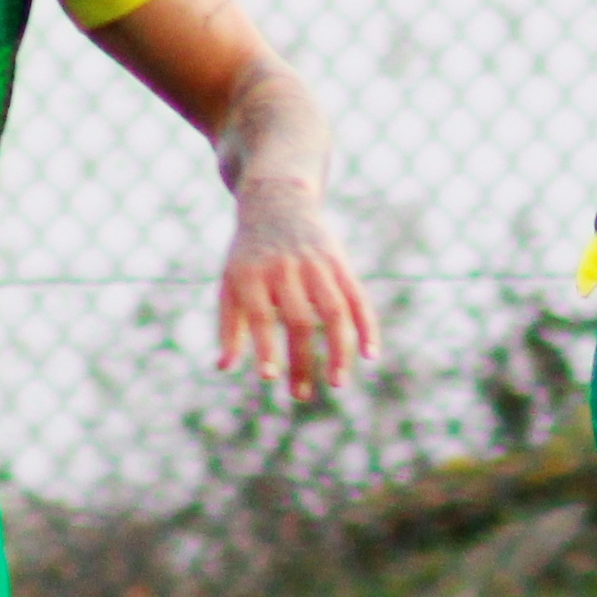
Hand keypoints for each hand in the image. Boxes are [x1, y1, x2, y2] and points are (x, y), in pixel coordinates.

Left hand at [214, 177, 378, 404]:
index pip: (259, 315)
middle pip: (299, 321)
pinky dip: (367, 327)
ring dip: (339, 351)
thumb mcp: (229, 282)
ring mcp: (316, 265)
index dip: (265, 346)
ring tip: (338, 384)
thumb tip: (225, 367)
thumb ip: (228, 324)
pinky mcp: (339, 263)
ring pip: (334, 313)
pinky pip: (357, 298)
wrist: (276, 200)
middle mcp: (285, 269)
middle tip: (301, 396)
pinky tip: (371, 355)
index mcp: (252, 274)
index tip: (270, 377)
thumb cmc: (248, 254)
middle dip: (301, 361)